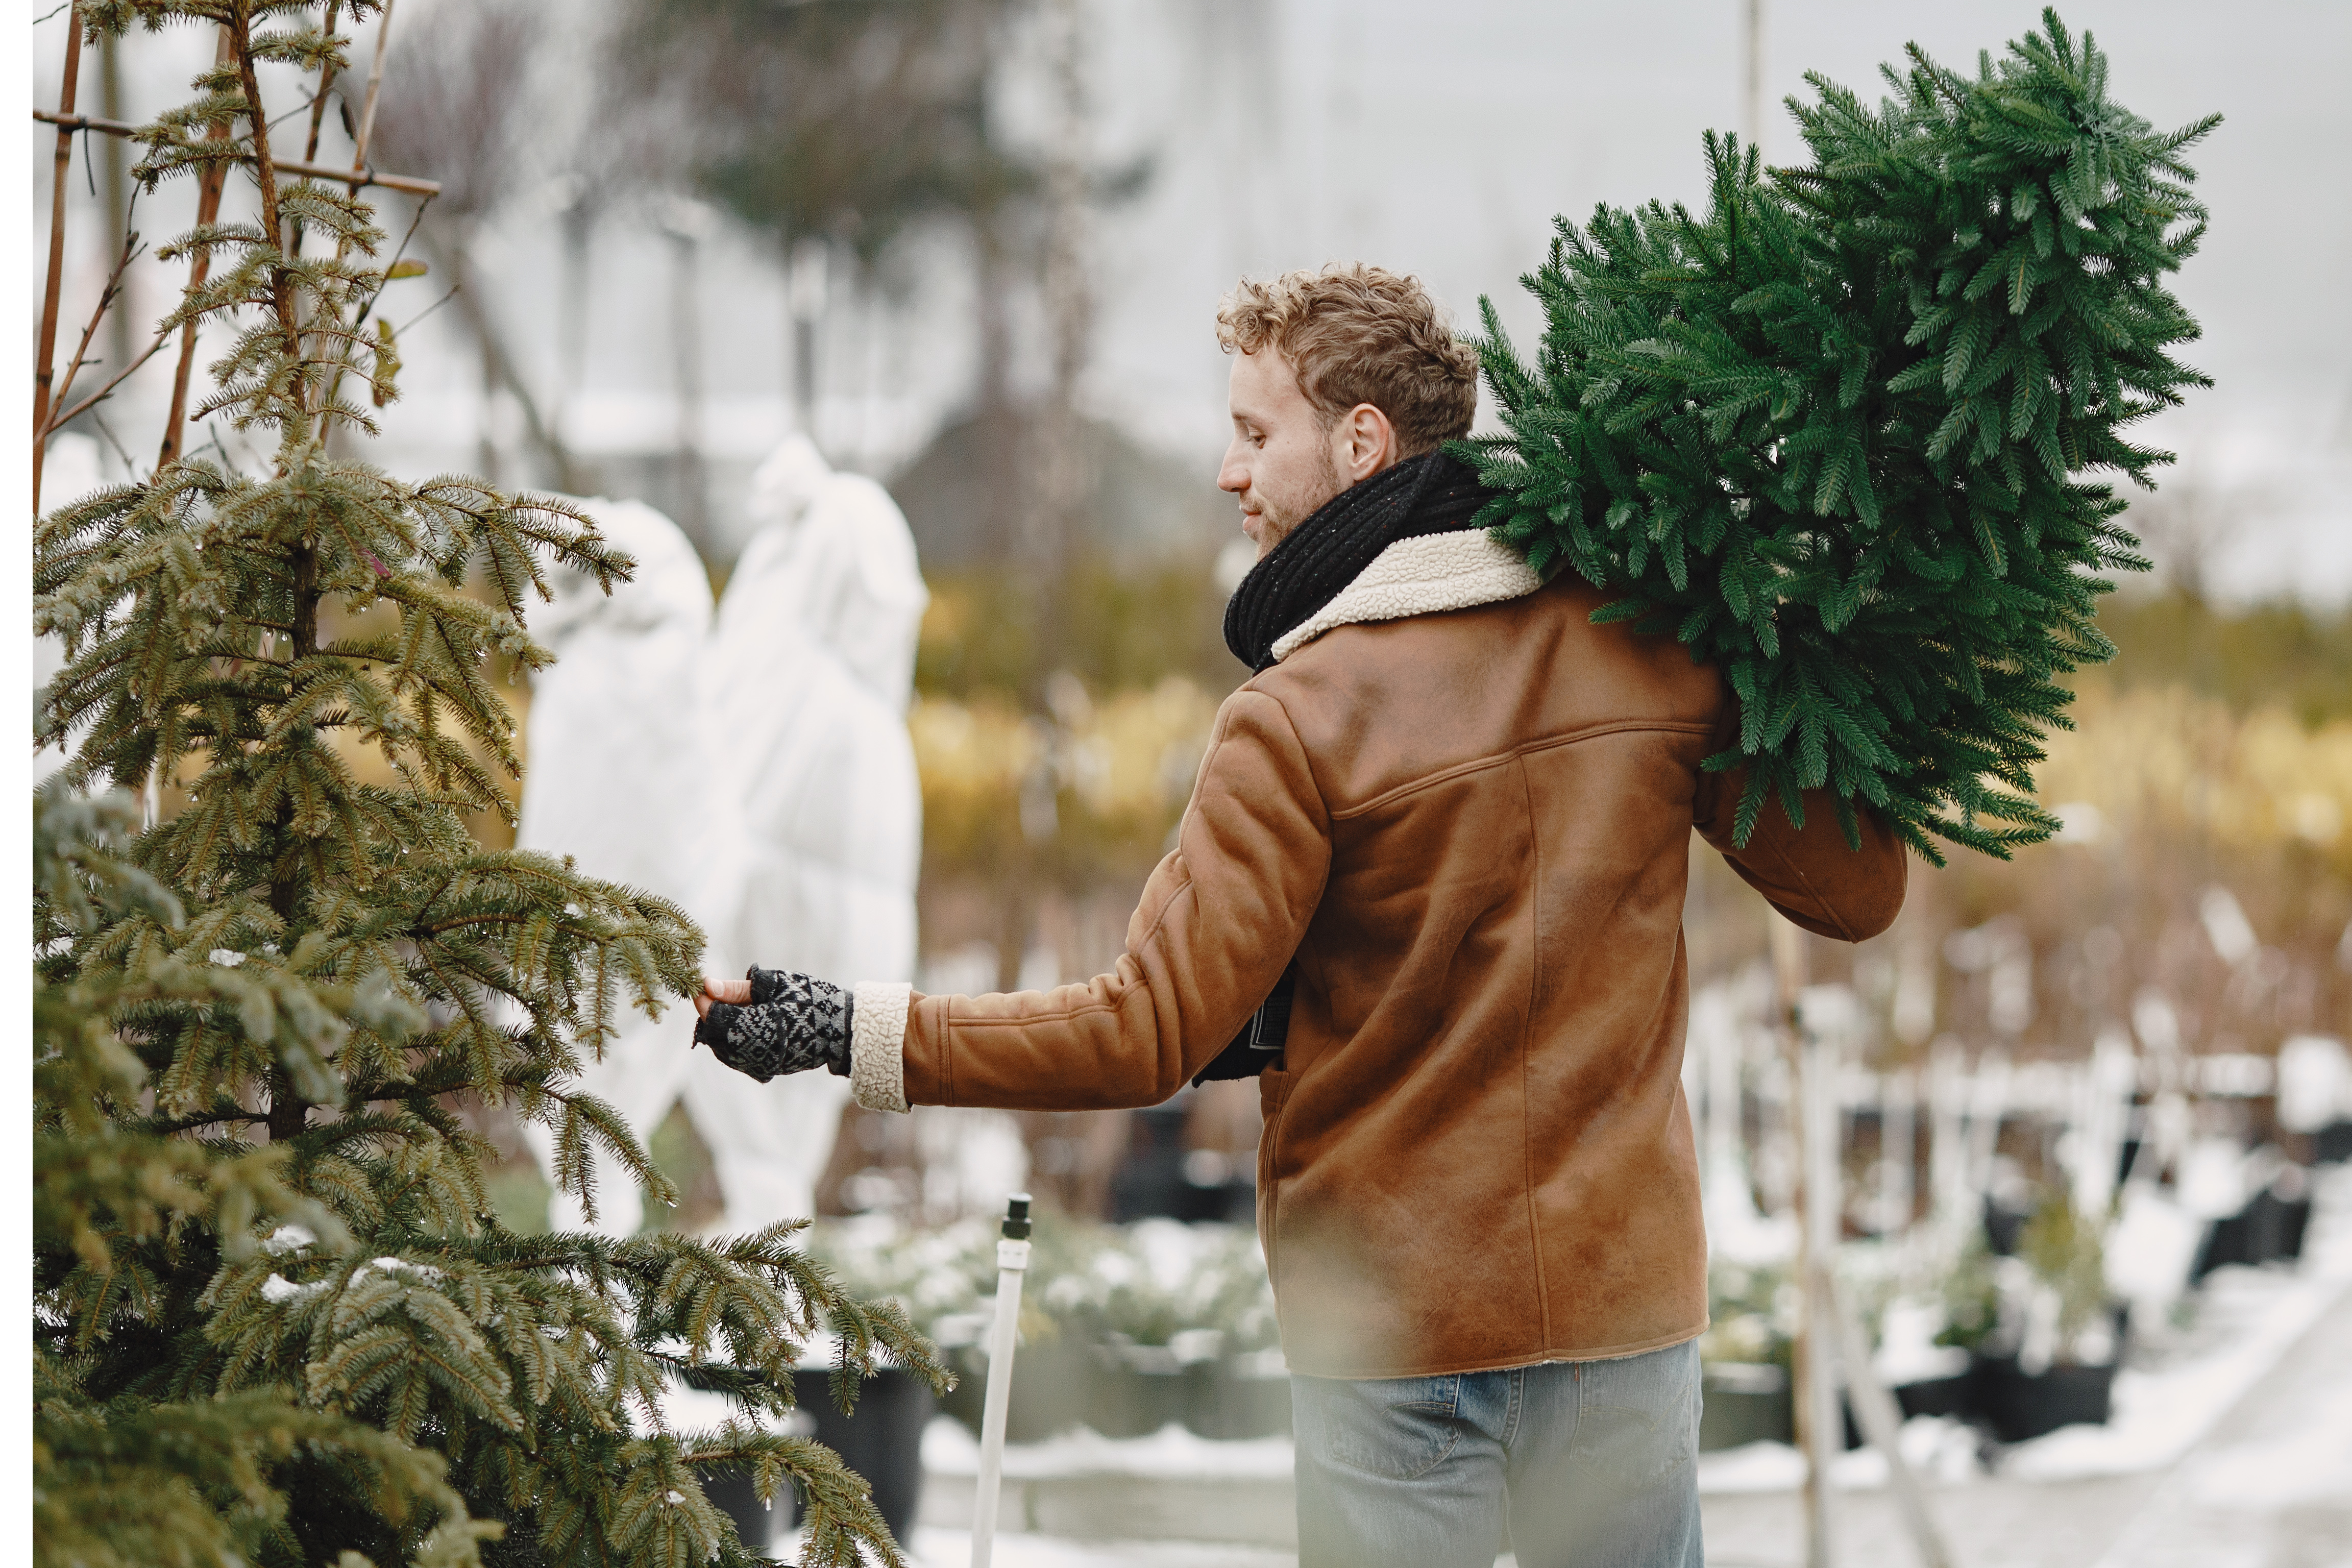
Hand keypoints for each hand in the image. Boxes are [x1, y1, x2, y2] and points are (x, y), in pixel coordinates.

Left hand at [690, 966, 853, 1081]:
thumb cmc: (809, 999)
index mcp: (757, 1028)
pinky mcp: (764, 1070)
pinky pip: (736, 1057)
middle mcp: (754, 1053)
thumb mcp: (774, 985)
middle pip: (714, 1036)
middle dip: (710, 1015)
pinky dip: (731, 1041)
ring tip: (728, 1007)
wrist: (839, 1028)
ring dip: (719, 1029)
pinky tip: (740, 1025)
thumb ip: (737, 988)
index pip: (715, 1018)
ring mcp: (759, 1064)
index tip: (702, 985)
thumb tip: (706, 985)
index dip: (704, 1002)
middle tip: (714, 994)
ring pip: (723, 1049)